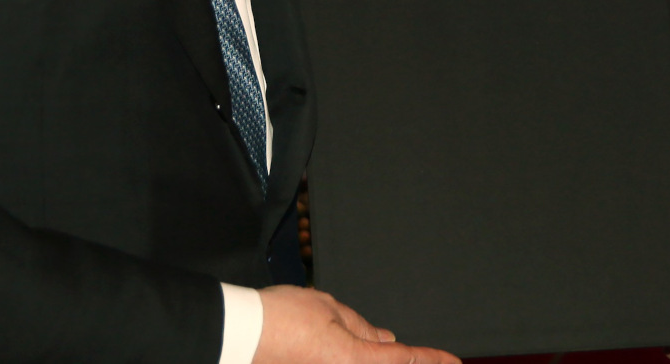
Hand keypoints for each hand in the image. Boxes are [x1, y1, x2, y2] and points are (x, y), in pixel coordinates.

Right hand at [254, 286, 458, 363]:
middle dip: (402, 359)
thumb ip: (361, 327)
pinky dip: (355, 356)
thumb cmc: (280, 318)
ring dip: (373, 354)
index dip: (432, 361)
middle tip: (417, 354)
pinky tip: (361, 345)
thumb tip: (384, 338)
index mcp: (354, 359)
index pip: (404, 360)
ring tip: (348, 334)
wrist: (238, 334)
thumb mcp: (329, 310)